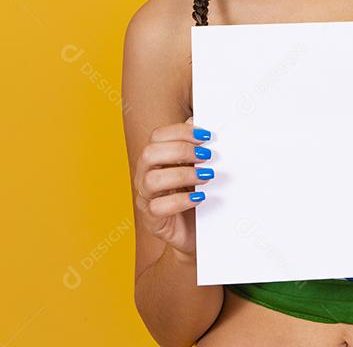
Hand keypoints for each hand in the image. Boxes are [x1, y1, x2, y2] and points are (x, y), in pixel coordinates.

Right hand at [134, 116, 214, 257]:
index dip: (181, 132)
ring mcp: (146, 199)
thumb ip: (195, 146)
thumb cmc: (196, 197)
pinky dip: (181, 201)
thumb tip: (196, 119)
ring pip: (152, 181)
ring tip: (206, 176)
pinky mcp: (152, 220)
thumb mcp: (197, 169)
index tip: (206, 136)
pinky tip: (199, 198)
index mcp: (155, 159)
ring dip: (183, 175)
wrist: (195, 234)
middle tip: (207, 156)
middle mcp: (145, 176)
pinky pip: (159, 208)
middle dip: (181, 151)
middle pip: (150, 154)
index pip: (157, 136)